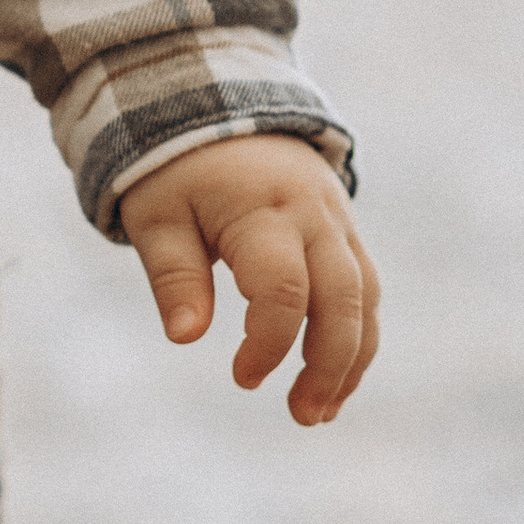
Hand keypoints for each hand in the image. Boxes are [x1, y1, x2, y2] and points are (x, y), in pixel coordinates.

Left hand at [115, 134, 378, 425]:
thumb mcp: (157, 216)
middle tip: (303, 416)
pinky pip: (365, 289)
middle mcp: (315, 217)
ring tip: (321, 412)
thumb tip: (184, 337)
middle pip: (344, 299)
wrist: (220, 107)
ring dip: (352, 360)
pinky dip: (357, 336)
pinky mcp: (345, 232)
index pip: (284, 289)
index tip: (242, 380)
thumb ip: (173, 275)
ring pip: (366, 299)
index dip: (270, 343)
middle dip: (330, 365)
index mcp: (264, 211)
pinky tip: (332, 379)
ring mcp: (338, 223)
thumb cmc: (177, 170)